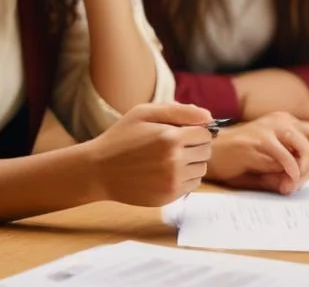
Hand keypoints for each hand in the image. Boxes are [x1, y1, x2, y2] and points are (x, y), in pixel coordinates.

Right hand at [85, 102, 213, 206]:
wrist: (99, 170)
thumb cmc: (121, 137)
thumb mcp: (143, 113)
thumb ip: (179, 111)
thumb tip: (209, 117)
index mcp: (170, 137)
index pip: (206, 133)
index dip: (196, 131)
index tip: (182, 132)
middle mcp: (175, 160)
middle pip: (206, 151)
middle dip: (195, 146)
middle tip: (174, 145)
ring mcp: (173, 181)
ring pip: (202, 169)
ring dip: (192, 162)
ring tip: (170, 158)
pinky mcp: (169, 196)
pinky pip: (193, 184)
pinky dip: (185, 177)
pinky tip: (167, 171)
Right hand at [206, 112, 308, 194]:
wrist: (209, 154)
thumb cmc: (237, 160)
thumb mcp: (266, 166)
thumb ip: (283, 173)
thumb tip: (295, 184)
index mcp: (282, 121)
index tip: (302, 178)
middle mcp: (278, 120)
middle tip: (301, 181)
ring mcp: (268, 128)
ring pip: (303, 146)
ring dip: (304, 168)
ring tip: (293, 182)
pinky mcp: (257, 141)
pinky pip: (284, 157)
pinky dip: (290, 171)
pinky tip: (286, 182)